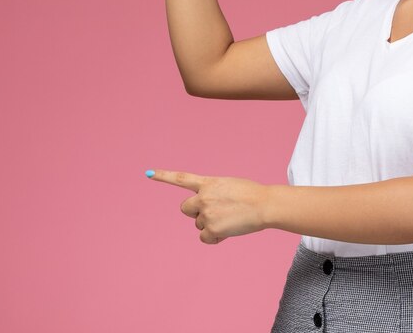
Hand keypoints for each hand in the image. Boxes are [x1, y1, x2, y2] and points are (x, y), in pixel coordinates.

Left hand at [148, 169, 270, 244]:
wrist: (264, 204)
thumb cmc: (252, 195)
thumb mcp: (229, 186)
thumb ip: (214, 194)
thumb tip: (208, 216)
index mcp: (208, 183)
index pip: (181, 178)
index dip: (164, 176)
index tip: (148, 173)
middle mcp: (203, 196)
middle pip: (186, 209)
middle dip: (196, 213)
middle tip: (215, 213)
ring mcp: (206, 212)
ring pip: (198, 224)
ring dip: (210, 225)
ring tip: (230, 219)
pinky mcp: (212, 228)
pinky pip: (205, 238)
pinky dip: (214, 238)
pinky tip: (228, 231)